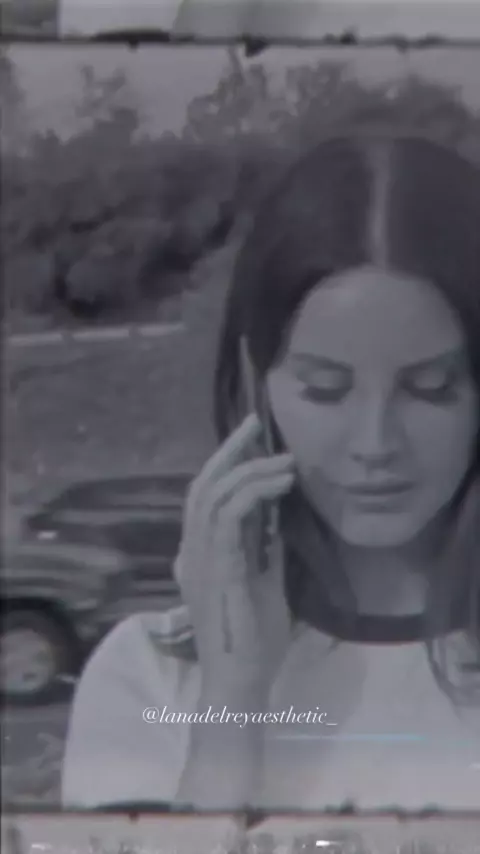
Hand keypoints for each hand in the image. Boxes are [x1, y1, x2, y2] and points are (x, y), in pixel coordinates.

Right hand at [177, 413, 294, 699]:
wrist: (242, 683)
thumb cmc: (254, 640)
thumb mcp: (265, 581)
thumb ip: (264, 548)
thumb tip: (276, 512)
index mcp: (200, 554)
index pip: (206, 496)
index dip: (227, 463)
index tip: (254, 439)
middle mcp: (192, 551)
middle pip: (203, 485)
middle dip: (231, 450)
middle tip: (256, 425)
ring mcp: (199, 560)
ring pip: (214, 494)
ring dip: (250, 469)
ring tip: (284, 461)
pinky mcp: (216, 569)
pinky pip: (228, 517)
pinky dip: (253, 493)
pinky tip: (279, 485)